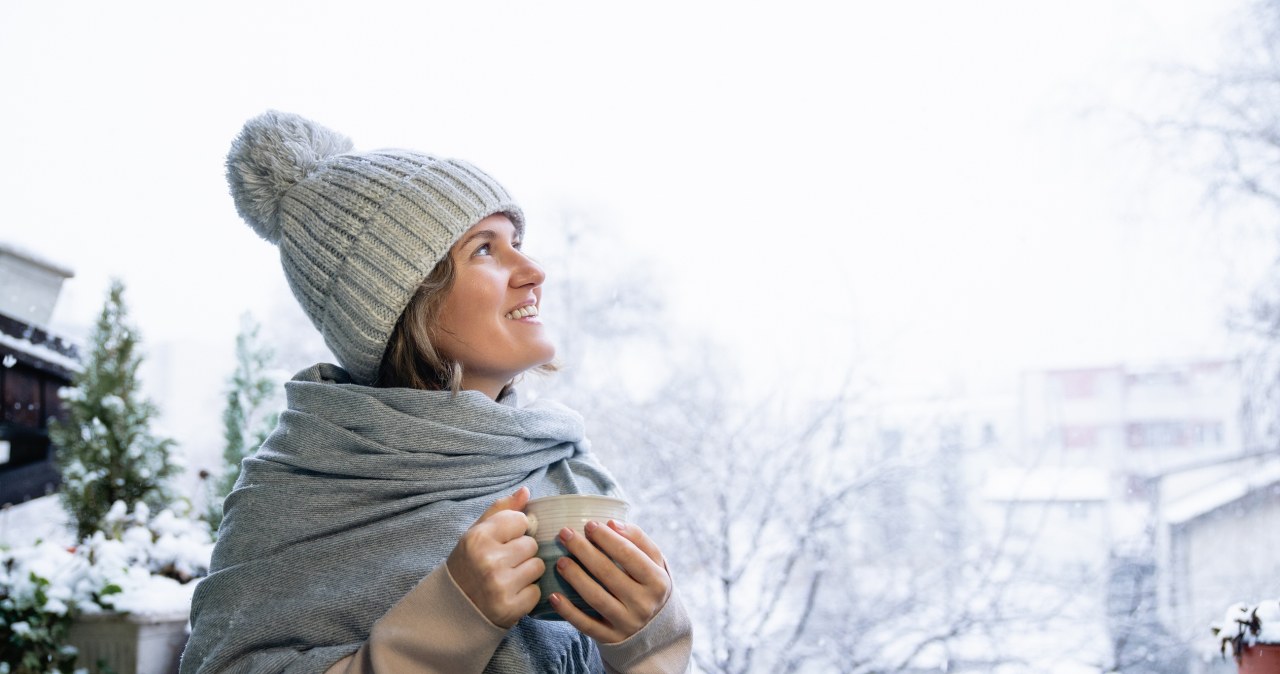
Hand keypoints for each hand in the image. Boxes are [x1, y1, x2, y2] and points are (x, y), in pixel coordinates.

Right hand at [446, 486, 542, 627]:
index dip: (515, 530)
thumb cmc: (468, 563)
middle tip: (504, 562)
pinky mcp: (510, 608)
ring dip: (528, 572)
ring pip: (538, 566)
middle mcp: (488, 560)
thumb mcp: (477, 532)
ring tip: (509, 577)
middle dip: (522, 552)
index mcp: (478, 537)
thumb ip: (501, 510)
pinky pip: (537, 591)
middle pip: (531, 544)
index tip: (503, 541)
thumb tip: (526, 491)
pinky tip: (510, 594)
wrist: (453, 607)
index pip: (520, 520)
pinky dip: (527, 594)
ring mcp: (500, 586)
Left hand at [551, 519, 671, 642]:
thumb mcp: (655, 562)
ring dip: (575, 578)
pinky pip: (586, 625)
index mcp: (657, 581)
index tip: (589, 524)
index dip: (607, 538)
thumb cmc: (650, 583)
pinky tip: (553, 596)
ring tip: (560, 561)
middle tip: (565, 534)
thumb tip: (611, 523)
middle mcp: (643, 604)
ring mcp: (626, 623)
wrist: (657, 626)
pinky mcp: (611, 638)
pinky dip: (568, 612)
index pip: (629, 555)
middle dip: (585, 551)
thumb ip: (638, 539)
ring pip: (596, 599)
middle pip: (609, 574)